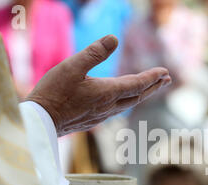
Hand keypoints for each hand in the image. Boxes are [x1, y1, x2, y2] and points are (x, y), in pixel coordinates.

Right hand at [27, 35, 171, 136]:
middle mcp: (108, 106)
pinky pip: (117, 110)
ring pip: (128, 104)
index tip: (165, 71)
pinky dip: (128, 102)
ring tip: (151, 88)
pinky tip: (124, 101)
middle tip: (167, 79)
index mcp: (106, 92)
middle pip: (138, 96)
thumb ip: (94, 53)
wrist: (40, 122)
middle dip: (154, 87)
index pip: (136, 84)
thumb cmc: (53, 93)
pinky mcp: (93, 121)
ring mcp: (101, 116)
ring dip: (142, 95)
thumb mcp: (71, 67)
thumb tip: (114, 38)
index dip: (152, 77)